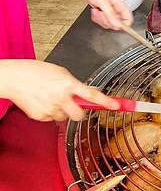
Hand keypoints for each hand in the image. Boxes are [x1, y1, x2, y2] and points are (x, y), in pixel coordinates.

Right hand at [1, 60, 118, 121]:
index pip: (92, 95)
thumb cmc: (36, 72)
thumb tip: (89, 95)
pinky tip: (42, 102)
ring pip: (65, 118)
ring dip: (62, 111)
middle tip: (72, 105)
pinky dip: (49, 113)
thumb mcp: (60, 73)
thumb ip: (75, 85)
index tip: (117, 106)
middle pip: (80, 115)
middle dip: (79, 112)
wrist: (13, 78)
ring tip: (50, 98)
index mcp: (68, 83)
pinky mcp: (41, 116)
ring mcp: (50, 108)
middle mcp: (61, 97)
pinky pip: (52, 119)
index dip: (106, 102)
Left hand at [72, 0, 132, 29]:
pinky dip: (96, 18)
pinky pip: (101, 19)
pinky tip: (94, 10)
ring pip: (108, 22)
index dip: (124, 25)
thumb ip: (110, 14)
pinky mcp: (101, 9)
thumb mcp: (102, 1)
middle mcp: (115, 7)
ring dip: (100, 19)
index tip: (115, 25)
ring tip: (96, 10)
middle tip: (101, 13)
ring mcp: (108, 8)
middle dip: (107, 21)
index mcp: (119, 3)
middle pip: (117, 23)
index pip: (128, 19)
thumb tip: (118, 25)